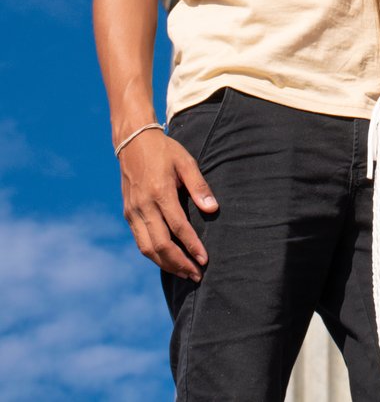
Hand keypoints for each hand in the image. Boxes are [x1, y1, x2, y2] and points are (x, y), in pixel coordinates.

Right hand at [119, 129, 218, 280]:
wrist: (133, 142)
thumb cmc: (165, 151)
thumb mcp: (186, 162)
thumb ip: (199, 187)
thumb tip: (213, 209)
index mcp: (160, 192)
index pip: (178, 228)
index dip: (192, 246)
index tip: (204, 260)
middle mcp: (144, 206)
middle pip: (161, 245)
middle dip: (179, 264)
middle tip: (197, 275)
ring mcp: (133, 212)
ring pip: (147, 249)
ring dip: (166, 265)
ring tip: (184, 273)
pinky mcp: (128, 214)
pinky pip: (140, 241)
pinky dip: (154, 255)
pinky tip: (168, 260)